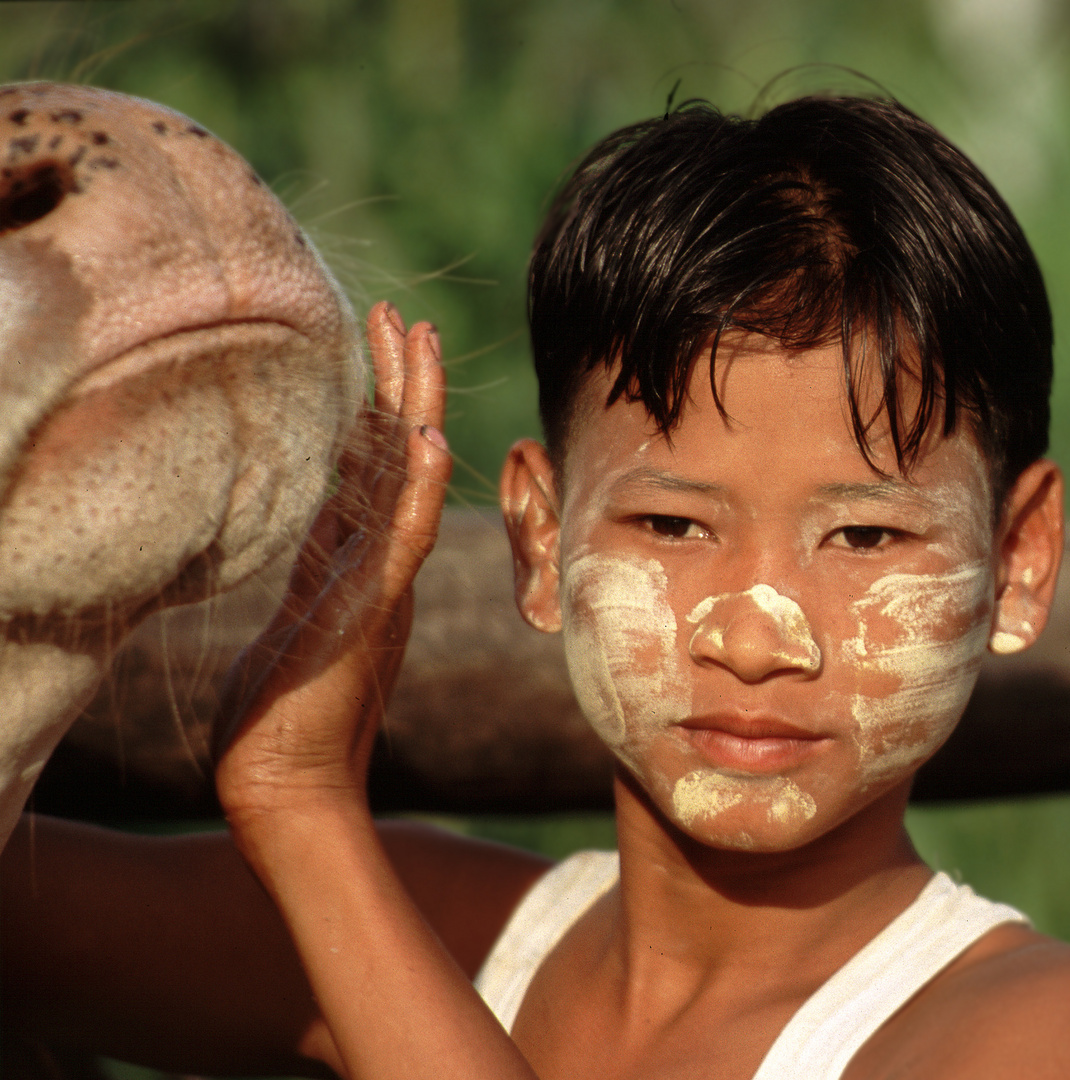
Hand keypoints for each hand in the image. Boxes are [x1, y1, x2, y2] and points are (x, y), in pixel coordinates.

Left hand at [214, 303, 451, 826]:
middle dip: (399, 381)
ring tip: (421, 345)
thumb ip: (316, 559)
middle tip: (402, 316)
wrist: (283, 775)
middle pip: (394, 453)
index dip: (380, 397)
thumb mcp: (296, 610)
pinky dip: (417, 492)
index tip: (382, 337)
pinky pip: (402, 544)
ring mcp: (379, 583)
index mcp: (355, 555)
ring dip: (414, 410)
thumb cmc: (282, 707)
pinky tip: (427, 441)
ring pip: (406, 483)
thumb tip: (322, 512)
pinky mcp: (373, 613)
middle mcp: (375, 559)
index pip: (371, 460)